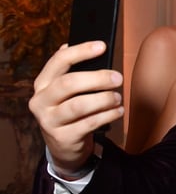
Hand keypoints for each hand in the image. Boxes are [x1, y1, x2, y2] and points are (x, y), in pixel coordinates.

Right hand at [28, 42, 123, 176]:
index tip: (102, 46)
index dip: (81, 51)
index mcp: (42, 84)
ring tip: (118, 98)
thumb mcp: (66, 92)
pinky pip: (89, 123)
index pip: (58, 61)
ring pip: (79, 105)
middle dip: (97, 78)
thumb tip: (96, 46)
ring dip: (103, 99)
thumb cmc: (69, 111)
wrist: (63, 147)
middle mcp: (40, 101)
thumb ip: (74, 72)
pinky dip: (107, 115)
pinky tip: (118, 111)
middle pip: (69, 83)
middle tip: (118, 78)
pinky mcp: (63, 138)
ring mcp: (49, 121)